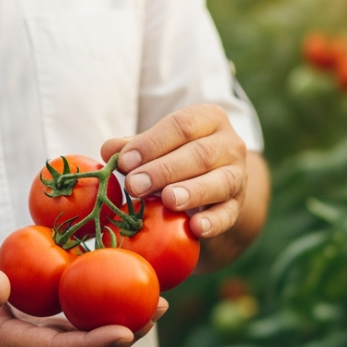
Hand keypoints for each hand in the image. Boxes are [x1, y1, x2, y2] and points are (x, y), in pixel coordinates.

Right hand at [0, 265, 166, 346]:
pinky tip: (129, 294)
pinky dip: (109, 318)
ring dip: (126, 329)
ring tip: (158, 303)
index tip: (126, 330)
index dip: (96, 344)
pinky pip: (85, 333)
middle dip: (126, 337)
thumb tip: (0, 284)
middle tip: (156, 310)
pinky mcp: (49, 340)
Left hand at [102, 103, 248, 238]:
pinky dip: (213, 222)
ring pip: (219, 182)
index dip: (152, 143)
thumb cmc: (177, 157)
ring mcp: (238, 176)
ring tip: (167, 200)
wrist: (213, 183)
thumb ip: (133, 147)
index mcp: (208, 119)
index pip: (181, 126)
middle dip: (164, 170)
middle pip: (199, 154)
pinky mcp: (237, 206)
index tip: (125, 161)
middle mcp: (229, 144)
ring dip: (191, 192)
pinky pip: (228, 214)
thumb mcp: (157, 146)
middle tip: (135, 185)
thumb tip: (108, 150)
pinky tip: (195, 228)